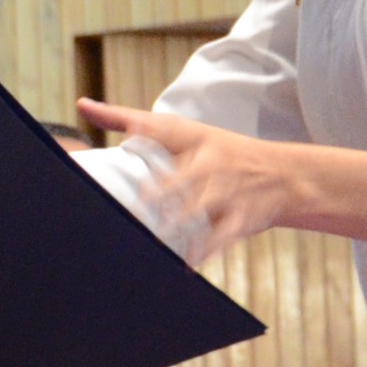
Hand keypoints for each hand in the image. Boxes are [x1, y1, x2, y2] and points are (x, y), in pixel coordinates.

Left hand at [75, 98, 303, 262]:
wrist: (285, 175)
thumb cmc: (219, 152)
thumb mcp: (184, 131)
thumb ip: (131, 121)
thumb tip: (82, 104)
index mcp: (191, 138)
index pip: (159, 128)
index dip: (140, 131)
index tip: (123, 142)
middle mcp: (208, 164)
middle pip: (177, 180)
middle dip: (156, 196)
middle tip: (132, 211)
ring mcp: (227, 192)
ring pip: (197, 212)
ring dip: (176, 227)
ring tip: (153, 239)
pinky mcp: (241, 218)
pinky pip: (220, 237)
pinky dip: (203, 251)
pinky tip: (185, 261)